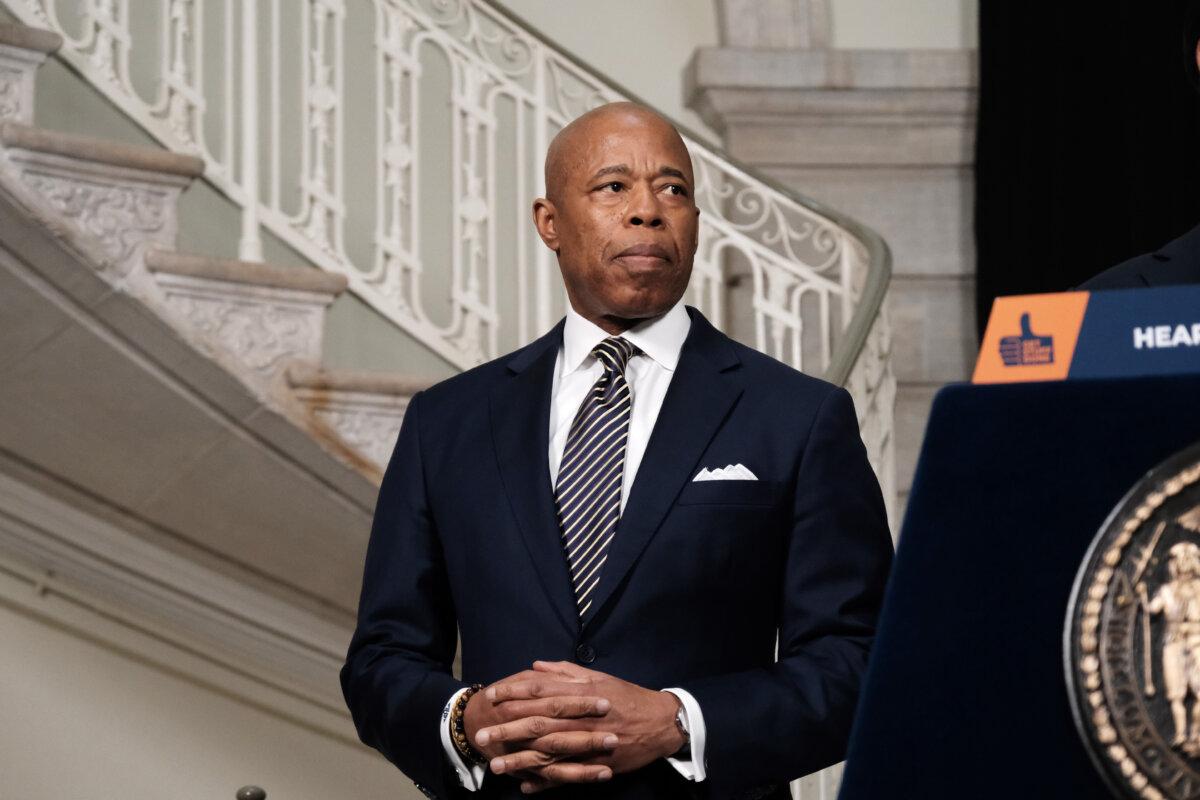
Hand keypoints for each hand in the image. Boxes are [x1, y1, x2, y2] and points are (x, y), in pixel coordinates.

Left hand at [485, 660, 685, 792]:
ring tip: (496, 765)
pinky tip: (525, 786)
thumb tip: (536, 666)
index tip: (491, 696)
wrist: (660, 723)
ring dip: (520, 759)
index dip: (513, 693)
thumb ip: (566, 671)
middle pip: (537, 722)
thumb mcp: (598, 677)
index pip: (539, 690)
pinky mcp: (594, 763)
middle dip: (507, 728)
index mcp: (579, 692)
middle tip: (482, 733)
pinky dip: (545, 782)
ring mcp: (587, 742)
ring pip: (547, 752)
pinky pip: (565, 775)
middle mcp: (580, 717)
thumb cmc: (627, 697)